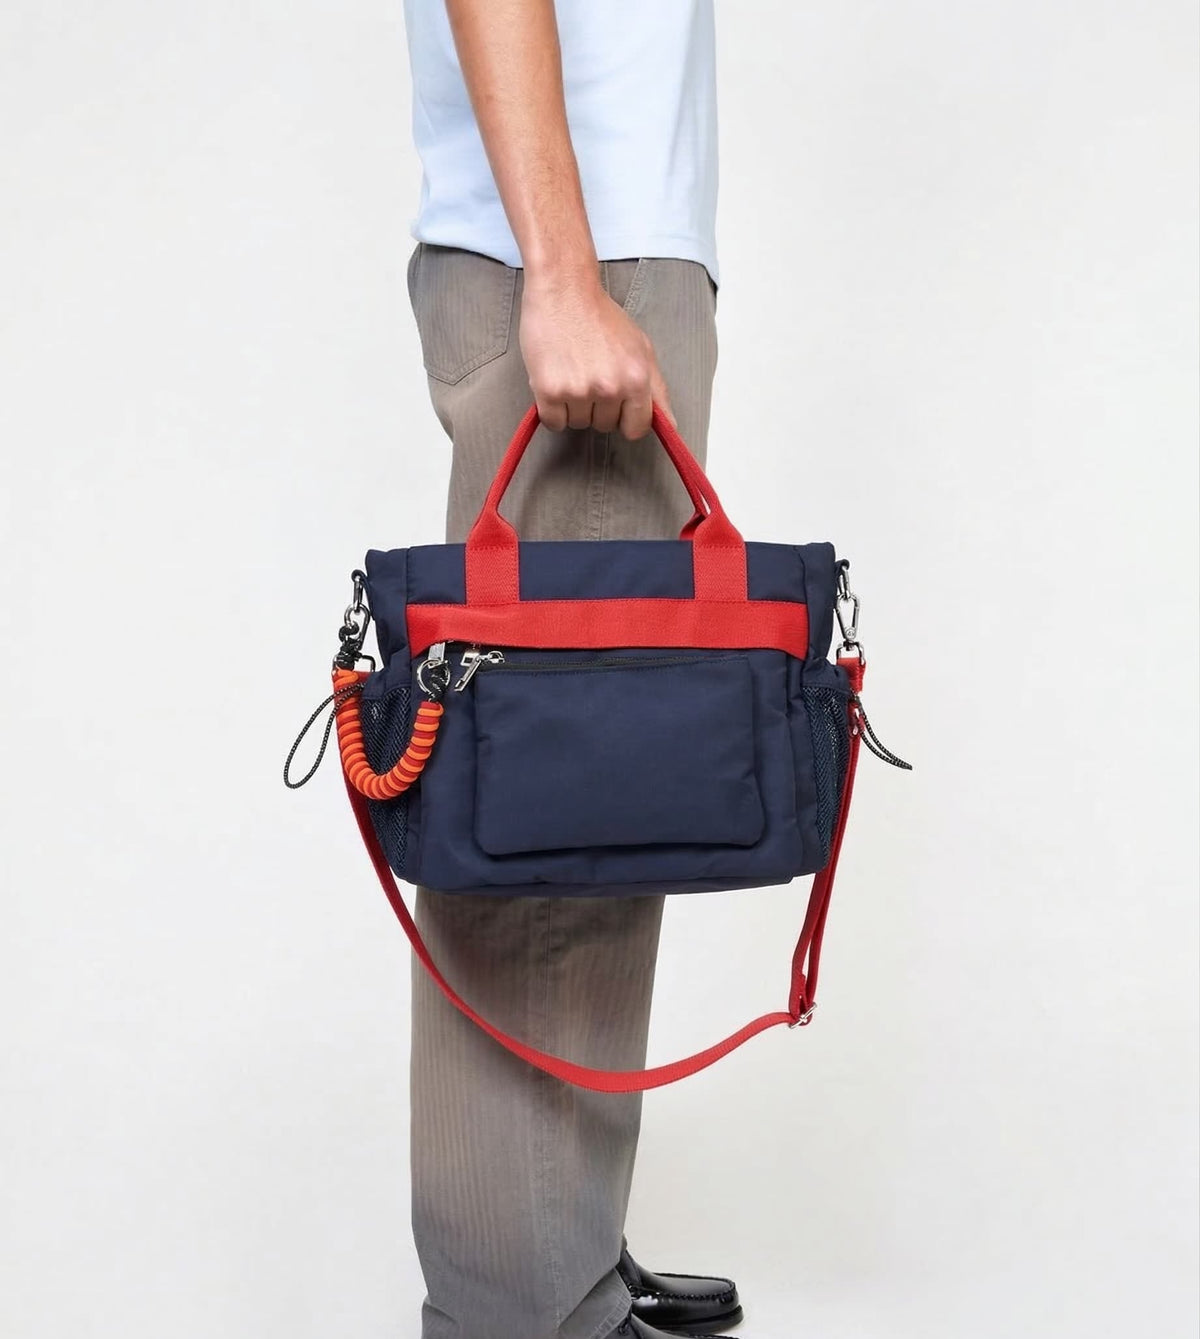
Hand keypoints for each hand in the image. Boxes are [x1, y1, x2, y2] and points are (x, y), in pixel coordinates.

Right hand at [519, 269, 674, 440]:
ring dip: (574, 406)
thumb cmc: (600, 316)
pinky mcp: (550, 391)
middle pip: (604, 426)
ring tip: (573, 372)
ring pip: (578, 424)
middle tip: (590, 374)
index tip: (616, 406)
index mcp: (636, 379)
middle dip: (597, 407)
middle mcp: (610, 388)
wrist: (564, 290)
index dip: (625, 418)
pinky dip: (552, 409)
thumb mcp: (641, 348)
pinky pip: (554, 422)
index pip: (636, 429)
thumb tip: (669, 426)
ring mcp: (579, 391)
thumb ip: (657, 390)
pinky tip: (556, 382)